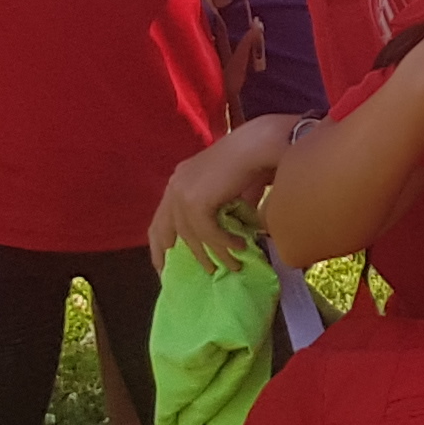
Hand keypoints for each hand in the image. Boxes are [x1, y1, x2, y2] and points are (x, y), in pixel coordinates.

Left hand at [147, 119, 287, 271]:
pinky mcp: (195, 199)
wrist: (262, 145)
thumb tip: (230, 241)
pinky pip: (207, 232)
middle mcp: (176, 183)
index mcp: (182, 179)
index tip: (166, 267)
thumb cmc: (255, 161)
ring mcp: (182, 190)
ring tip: (229, 266)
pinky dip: (223, 243)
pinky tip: (240, 246)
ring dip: (210, 254)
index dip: (161, 244)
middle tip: (184, 279)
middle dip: (170, 257)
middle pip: (163, 229)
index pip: (162, 218)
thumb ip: (224, 214)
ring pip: (190, 235)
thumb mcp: (232, 192)